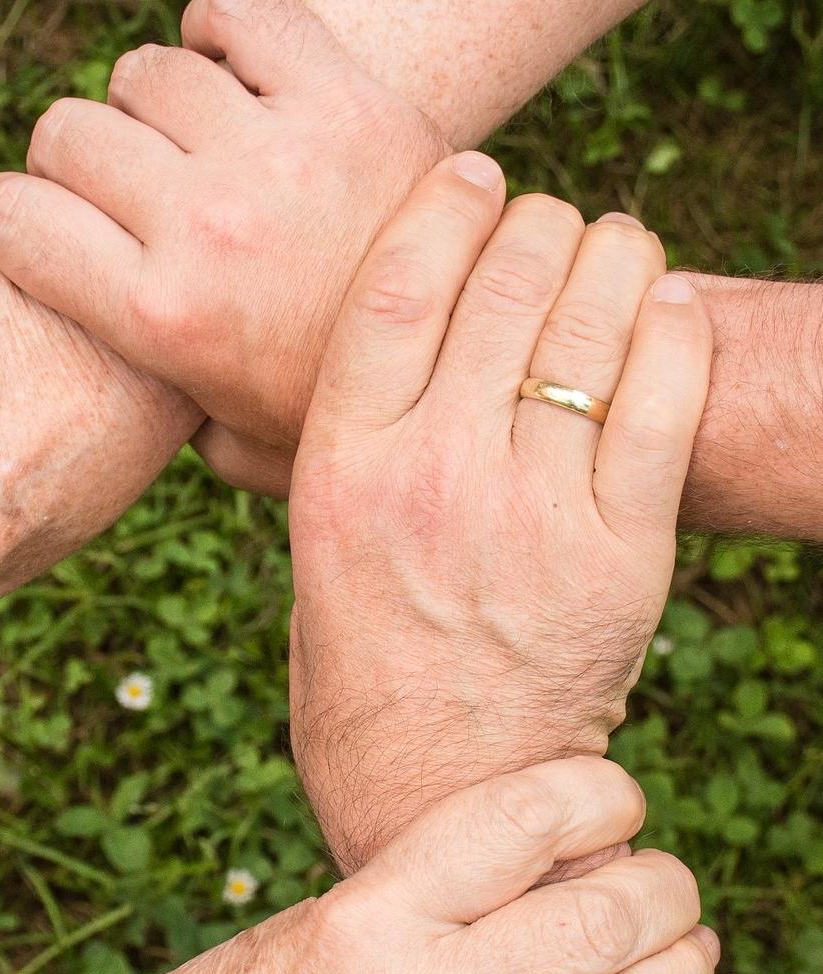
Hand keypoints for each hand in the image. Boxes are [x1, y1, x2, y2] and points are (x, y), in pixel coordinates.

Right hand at [0, 0, 448, 493]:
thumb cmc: (332, 409)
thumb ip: (154, 412)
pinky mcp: (344, 98)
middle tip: (115, 195)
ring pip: (145, 72)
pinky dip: (220, 29)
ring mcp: (275, 155)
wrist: (474, 360)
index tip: (27, 228)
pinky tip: (230, 73)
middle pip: (67, 133)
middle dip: (71, 164)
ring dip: (150, 106)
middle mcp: (205, 226)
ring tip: (186, 147)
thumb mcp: (228, 444)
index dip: (2, 217)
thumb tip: (104, 390)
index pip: (9, 217)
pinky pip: (239, 13)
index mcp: (160, 318)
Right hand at [89, 758, 713, 973]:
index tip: (613, 796)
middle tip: (664, 878)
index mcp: (364, 919)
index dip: (597, 792)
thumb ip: (406, 897)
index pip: (519, 823)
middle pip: (596, 921)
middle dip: (662, 888)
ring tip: (686, 948)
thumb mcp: (296, 924)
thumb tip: (518, 860)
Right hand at [285, 155, 712, 868]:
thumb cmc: (360, 674)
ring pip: (593, 319)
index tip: (471, 176)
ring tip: (607, 257)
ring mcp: (533, 513)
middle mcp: (432, 478)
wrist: (442, 792)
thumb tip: (313, 369)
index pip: (396, 285)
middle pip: (504, 280)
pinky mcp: (621, 553)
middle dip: (535, 225)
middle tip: (544, 230)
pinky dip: (671, 328)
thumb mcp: (307, 557)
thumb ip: (321, 457)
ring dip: (610, 258)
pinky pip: (666, 395)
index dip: (443, 205)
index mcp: (340, 473)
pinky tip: (660, 311)